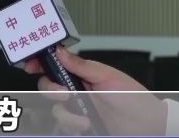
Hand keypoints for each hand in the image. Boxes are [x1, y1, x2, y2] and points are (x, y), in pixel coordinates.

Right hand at [23, 46, 165, 135]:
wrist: (148, 126)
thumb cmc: (134, 99)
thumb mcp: (109, 76)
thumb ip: (82, 65)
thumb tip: (60, 52)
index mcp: (82, 74)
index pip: (55, 65)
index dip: (39, 63)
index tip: (30, 64)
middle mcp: (77, 91)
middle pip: (47, 86)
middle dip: (51, 89)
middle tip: (65, 94)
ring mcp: (78, 110)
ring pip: (55, 109)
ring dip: (66, 114)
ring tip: (84, 118)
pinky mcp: (79, 127)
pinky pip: (64, 126)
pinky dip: (72, 126)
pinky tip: (86, 126)